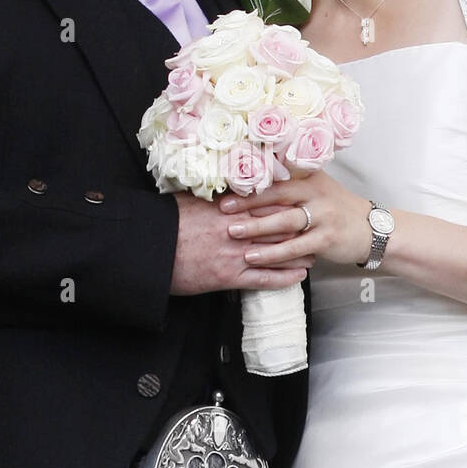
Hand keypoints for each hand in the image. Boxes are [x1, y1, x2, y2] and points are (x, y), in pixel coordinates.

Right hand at [170, 191, 314, 294]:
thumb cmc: (164, 224)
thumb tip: (223, 189)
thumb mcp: (189, 201)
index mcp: (228, 208)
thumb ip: (211, 196)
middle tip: (317, 227)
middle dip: (301, 227)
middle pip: (279, 226)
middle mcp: (237, 229)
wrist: (148, 249)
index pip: (267, 202)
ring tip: (315, 252)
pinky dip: (284, 277)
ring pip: (277, 252)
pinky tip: (298, 276)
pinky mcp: (229, 277)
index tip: (303, 202)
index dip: (289, 203)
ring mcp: (235, 254)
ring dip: (299, 252)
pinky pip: (264, 278)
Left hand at [218, 170, 373, 267]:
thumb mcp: (317, 188)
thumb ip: (291, 184)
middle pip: (277, 194)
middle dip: (247, 202)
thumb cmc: (336, 209)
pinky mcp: (327, 238)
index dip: (250, 181)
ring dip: (256, 227)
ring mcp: (323, 216)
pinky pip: (295, 247)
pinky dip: (273, 253)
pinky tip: (254, 256)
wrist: (371, 229)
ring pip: (284, 221)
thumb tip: (253, 181)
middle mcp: (316, 192)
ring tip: (232, 233)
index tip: (226, 187)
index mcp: (309, 176)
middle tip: (222, 209)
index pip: (276, 176)